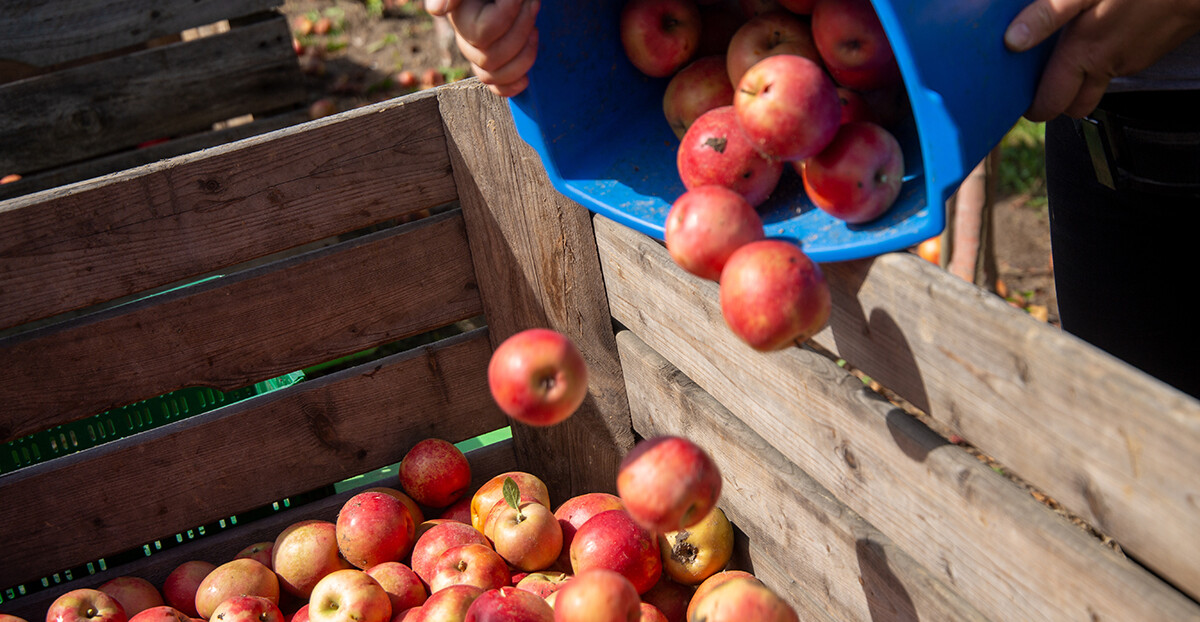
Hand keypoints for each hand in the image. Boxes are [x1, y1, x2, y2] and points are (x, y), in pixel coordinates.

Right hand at [424, 0, 539, 96]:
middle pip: (488, 56)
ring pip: (492, 73)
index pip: (482, 33)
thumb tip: (436, 11)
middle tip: (533, 4)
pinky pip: (494, 85)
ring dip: (523, 54)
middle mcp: (464, 30)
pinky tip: (526, 79)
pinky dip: (511, 85)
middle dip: (521, 29)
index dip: (506, 18)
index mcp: (459, 10)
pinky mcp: (494, 57)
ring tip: (535, 28)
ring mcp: (477, 47)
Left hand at [1004, 0, 1199, 120]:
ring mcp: (1131, 60)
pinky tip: (1098, 31)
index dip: (1033, 107)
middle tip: (1039, 81)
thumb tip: (1012, 41)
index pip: (1051, 105)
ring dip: (1079, 79)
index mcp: (1084, 55)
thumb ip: (1048, 15)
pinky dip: (1102, 58)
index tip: (1020, 96)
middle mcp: (1107, 66)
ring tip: (1064, 53)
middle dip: (1055, 101)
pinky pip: (1117, 65)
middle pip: (1074, 108)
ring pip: (1096, 86)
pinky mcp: (1147, 50)